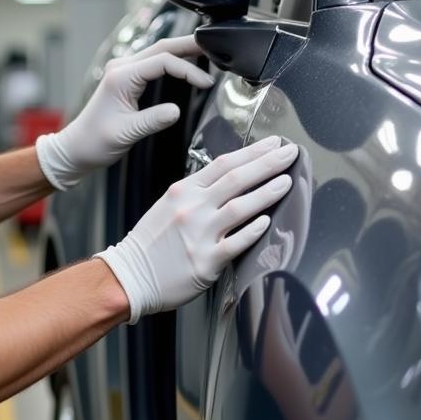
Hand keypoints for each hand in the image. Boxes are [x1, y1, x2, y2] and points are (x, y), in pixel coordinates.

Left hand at [36, 36, 214, 190]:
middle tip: (215, 46)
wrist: (76, 148)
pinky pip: (153, 63)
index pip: (162, 62)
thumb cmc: (94, 142)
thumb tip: (176, 111)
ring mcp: (123, 71)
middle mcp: (122, 68)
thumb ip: (152, 120)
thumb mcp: (126, 133)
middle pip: (162, 47)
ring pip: (158, 52)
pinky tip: (186, 65)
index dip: (188, 71)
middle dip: (189, 45)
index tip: (206, 83)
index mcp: (121, 77)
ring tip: (207, 52)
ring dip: (182, 51)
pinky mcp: (126, 79)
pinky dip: (172, 62)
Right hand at [95, 138, 298, 322]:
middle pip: (236, 179)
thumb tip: (229, 180)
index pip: (223, 164)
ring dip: (267, 192)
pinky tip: (267, 221)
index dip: (252, 152)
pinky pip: (236, 242)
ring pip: (240, 207)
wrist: (130, 275)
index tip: (273, 143)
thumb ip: (197, 192)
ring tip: (287, 182)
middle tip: (290, 153)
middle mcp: (192, 208)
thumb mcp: (168, 205)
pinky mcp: (206, 261)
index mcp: (183, 191)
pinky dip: (253, 230)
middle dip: (267, 163)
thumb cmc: (150, 242)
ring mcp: (199, 234)